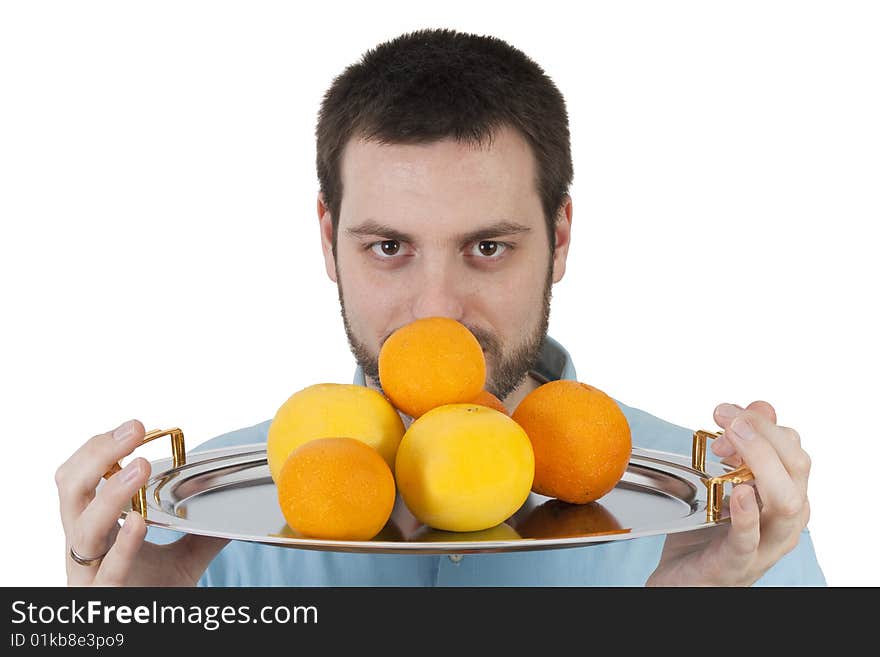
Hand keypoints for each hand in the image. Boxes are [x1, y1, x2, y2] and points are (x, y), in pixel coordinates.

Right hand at [55, 420, 228, 585]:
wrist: (146, 637)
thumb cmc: (153, 596)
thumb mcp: (183, 557)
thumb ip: (205, 529)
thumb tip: (238, 501)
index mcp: (96, 528)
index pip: (79, 477)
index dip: (99, 448)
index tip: (136, 427)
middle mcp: (84, 546)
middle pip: (69, 491)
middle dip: (97, 455)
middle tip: (134, 431)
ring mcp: (89, 575)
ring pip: (82, 529)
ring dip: (110, 496)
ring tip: (139, 469)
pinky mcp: (104, 601)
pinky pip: (108, 573)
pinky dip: (123, 546)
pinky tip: (138, 523)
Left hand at [646, 400, 810, 585]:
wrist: (682, 580)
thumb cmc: (705, 530)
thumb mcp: (723, 481)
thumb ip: (741, 448)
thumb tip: (758, 406)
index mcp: (785, 496)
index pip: (792, 449)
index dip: (761, 423)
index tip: (725, 413)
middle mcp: (784, 520)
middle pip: (796, 468)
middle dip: (763, 433)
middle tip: (726, 417)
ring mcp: (764, 545)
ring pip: (787, 503)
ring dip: (760, 464)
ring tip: (730, 443)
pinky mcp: (736, 563)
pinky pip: (750, 540)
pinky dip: (747, 514)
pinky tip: (738, 492)